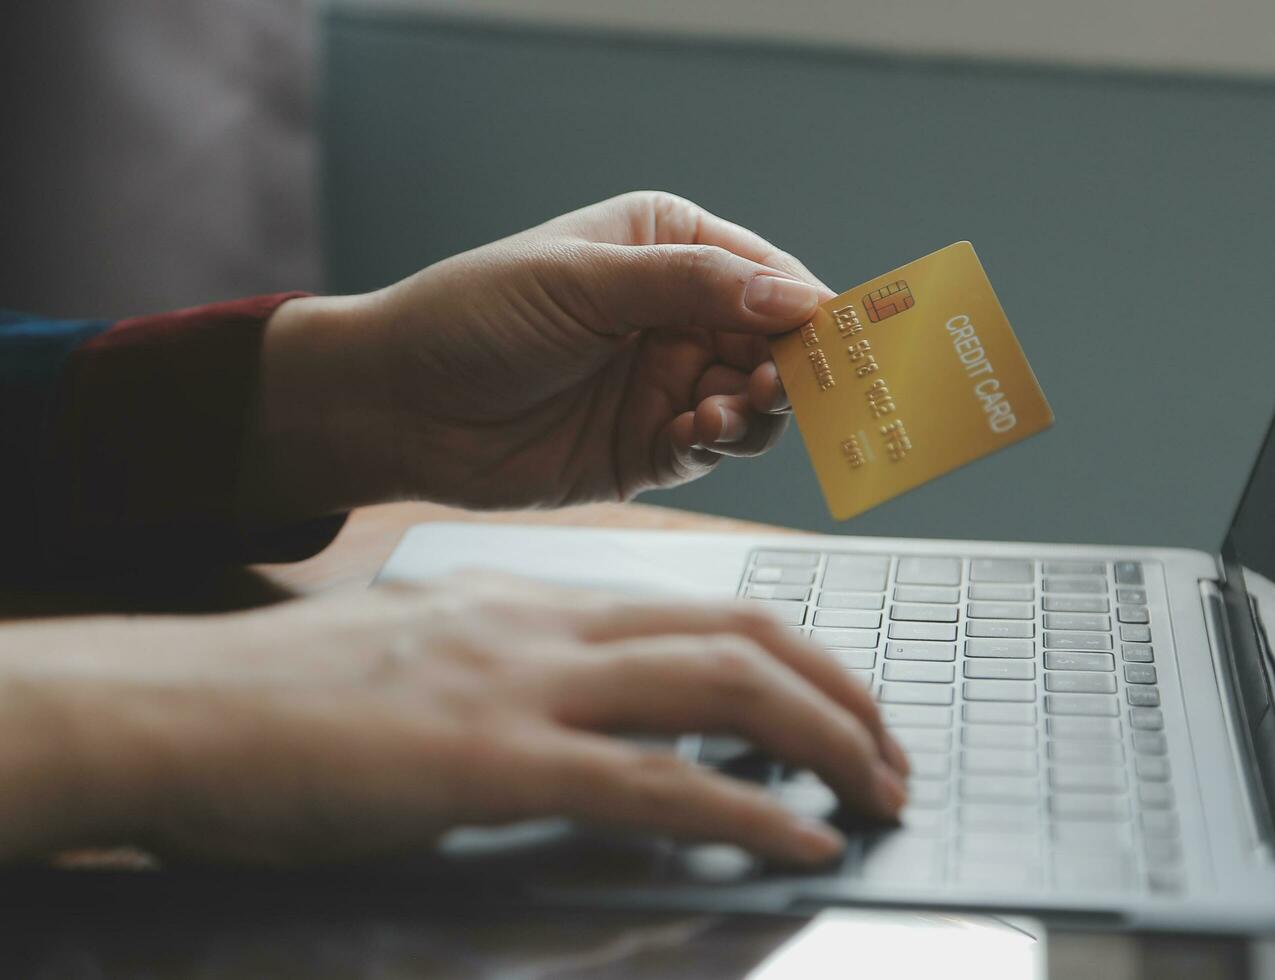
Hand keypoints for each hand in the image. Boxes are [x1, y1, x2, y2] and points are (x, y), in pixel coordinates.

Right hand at [0, 576, 906, 863]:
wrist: (180, 707)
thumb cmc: (290, 697)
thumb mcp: (426, 656)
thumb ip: (514, 671)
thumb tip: (581, 710)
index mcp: (536, 601)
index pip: (704, 606)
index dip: (796, 652)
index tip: (840, 701)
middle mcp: (549, 625)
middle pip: (742, 633)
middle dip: (841, 692)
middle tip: (893, 751)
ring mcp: (526, 687)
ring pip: (722, 688)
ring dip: (825, 740)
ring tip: (881, 791)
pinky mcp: (493, 761)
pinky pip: (656, 783)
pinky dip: (749, 811)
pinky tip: (801, 841)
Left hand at [245, 192, 831, 520]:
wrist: (395, 407)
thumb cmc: (472, 317)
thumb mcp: (582, 282)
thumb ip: (691, 285)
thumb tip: (796, 294)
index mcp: (665, 248)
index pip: (765, 272)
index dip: (807, 304)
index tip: (843, 336)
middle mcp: (675, 315)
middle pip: (772, 343)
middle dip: (791, 364)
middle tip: (786, 381)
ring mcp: (663, 383)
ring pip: (753, 401)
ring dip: (755, 405)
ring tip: (727, 404)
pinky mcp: (648, 447)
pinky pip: (711, 445)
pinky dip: (718, 439)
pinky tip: (695, 428)